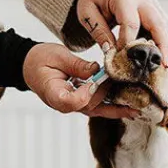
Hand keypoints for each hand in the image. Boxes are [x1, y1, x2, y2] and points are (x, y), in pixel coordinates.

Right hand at [23, 43, 138, 119]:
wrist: (31, 66)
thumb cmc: (40, 60)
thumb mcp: (57, 56)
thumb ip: (77, 65)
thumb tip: (97, 70)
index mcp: (53, 93)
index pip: (71, 102)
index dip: (85, 93)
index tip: (93, 80)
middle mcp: (64, 104)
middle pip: (88, 105)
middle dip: (106, 94)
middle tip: (124, 82)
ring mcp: (73, 105)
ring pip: (97, 111)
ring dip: (116, 109)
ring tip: (136, 108)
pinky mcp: (80, 102)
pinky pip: (98, 107)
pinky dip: (113, 108)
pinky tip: (128, 108)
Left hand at [77, 0, 167, 66]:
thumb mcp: (87, 13)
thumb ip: (98, 31)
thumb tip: (110, 52)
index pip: (131, 23)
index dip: (128, 44)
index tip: (122, 59)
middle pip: (158, 24)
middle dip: (162, 46)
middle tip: (163, 66)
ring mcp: (152, 3)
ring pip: (166, 26)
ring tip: (165, 66)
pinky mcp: (157, 10)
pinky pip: (167, 27)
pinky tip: (164, 57)